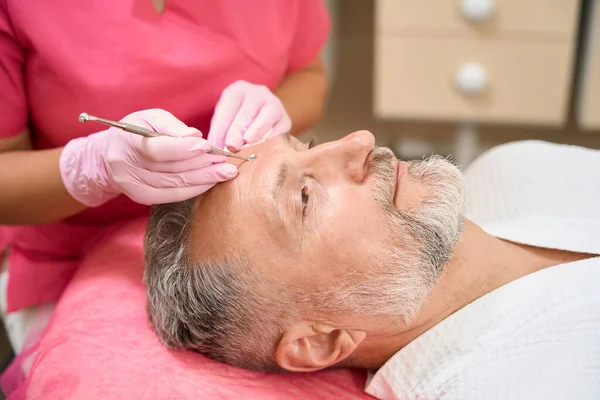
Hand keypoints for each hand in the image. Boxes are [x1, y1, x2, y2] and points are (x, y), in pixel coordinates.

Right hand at [60, 109, 237, 206]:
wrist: (114, 153)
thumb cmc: (139, 130)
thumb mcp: (151, 117)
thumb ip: (172, 126)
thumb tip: (195, 136)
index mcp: (127, 140)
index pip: (157, 149)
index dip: (183, 149)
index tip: (207, 146)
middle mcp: (126, 165)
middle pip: (170, 169)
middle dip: (202, 165)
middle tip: (226, 162)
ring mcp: (132, 185)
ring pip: (174, 184)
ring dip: (203, 179)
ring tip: (225, 172)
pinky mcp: (142, 197)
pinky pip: (172, 196)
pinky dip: (194, 190)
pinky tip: (210, 183)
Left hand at [208, 80, 291, 151]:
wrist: (261, 120)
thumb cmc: (236, 122)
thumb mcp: (224, 121)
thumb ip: (220, 133)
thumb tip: (215, 150)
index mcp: (238, 90)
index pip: (228, 107)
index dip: (221, 127)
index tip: (216, 144)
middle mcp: (258, 93)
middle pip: (246, 112)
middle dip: (237, 131)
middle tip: (231, 146)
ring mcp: (274, 104)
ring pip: (266, 116)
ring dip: (256, 132)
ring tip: (247, 143)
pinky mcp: (286, 120)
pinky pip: (280, 129)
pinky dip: (271, 139)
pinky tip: (263, 149)